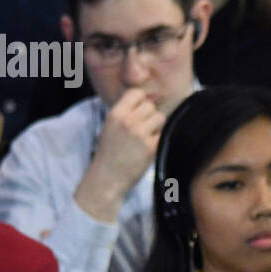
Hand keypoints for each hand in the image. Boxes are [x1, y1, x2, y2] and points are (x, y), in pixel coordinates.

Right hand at [77, 89, 164, 220]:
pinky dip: (158, 140)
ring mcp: (140, 133)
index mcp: (116, 114)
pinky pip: (163, 133)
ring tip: (145, 138)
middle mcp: (128, 121)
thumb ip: (126, 112)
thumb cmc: (109, 152)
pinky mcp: (151, 146)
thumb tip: (148, 99)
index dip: (141, 101)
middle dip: (149, 116)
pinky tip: (148, 148)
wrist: (107, 178)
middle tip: (142, 130)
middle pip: (151, 106)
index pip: (137, 93)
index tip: (139, 113)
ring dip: (156, 127)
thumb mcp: (111, 126)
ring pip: (160, 117)